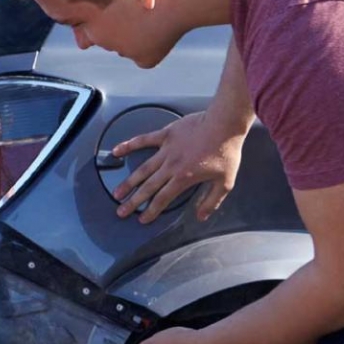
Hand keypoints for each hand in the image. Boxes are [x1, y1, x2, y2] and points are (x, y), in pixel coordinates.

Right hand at [112, 110, 245, 223]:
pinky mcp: (166, 135)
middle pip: (148, 187)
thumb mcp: (225, 182)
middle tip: (121, 211)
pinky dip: (129, 145)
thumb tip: (201, 216)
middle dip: (133, 202)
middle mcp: (171, 166)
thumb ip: (212, 200)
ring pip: (143, 169)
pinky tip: (117, 151)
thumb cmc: (226, 151)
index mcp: (184, 178)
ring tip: (117, 192)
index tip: (142, 219)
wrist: (225, 124)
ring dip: (129, 182)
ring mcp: (166, 150)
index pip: (163, 199)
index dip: (151, 211)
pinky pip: (144, 140)